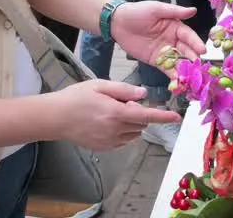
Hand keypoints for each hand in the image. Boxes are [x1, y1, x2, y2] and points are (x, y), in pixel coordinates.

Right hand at [49, 80, 180, 150]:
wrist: (55, 118)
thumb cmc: (76, 97)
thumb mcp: (99, 85)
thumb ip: (123, 90)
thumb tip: (142, 94)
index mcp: (116, 113)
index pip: (147, 116)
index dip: (163, 116)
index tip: (177, 117)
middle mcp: (116, 130)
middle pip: (141, 123)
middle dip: (139, 113)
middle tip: (122, 102)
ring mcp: (110, 142)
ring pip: (134, 133)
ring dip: (132, 124)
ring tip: (112, 112)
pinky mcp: (104, 148)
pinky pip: (124, 141)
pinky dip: (123, 132)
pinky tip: (107, 122)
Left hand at [111, 1, 206, 73]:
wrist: (117, 23)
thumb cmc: (136, 12)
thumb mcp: (156, 9)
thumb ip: (174, 11)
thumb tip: (193, 10)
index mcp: (175, 26)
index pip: (189, 36)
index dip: (196, 43)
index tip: (202, 50)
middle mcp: (173, 40)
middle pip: (186, 50)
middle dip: (193, 58)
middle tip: (198, 66)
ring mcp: (165, 52)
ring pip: (178, 61)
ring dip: (185, 69)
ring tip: (191, 78)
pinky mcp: (156, 61)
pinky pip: (167, 70)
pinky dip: (174, 76)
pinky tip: (179, 82)